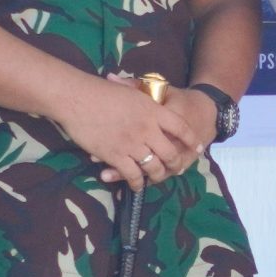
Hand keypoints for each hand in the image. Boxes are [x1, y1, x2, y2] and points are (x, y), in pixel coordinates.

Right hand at [64, 72, 199, 191]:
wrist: (78, 98)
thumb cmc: (102, 91)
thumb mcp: (132, 92)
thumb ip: (147, 100)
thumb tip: (151, 91)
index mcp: (154, 111)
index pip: (182, 128)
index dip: (191, 140)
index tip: (197, 147)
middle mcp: (148, 129)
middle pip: (171, 152)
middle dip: (176, 164)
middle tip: (177, 169)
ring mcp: (132, 144)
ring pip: (153, 167)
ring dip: (157, 176)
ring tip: (157, 178)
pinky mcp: (115, 155)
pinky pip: (132, 175)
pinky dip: (136, 182)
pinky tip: (137, 185)